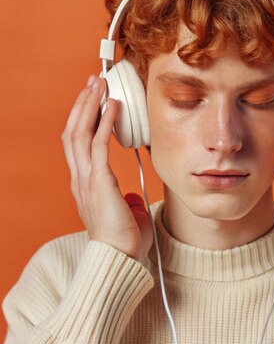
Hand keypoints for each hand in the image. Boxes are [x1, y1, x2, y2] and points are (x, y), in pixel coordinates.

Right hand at [61, 75, 153, 263]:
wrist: (119, 260)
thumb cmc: (125, 242)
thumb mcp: (125, 218)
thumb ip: (125, 204)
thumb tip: (130, 198)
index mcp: (85, 185)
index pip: (78, 145)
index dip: (83, 120)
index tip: (93, 101)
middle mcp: (80, 179)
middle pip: (72, 132)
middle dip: (83, 104)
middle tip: (93, 83)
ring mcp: (86, 179)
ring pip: (79, 133)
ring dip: (89, 106)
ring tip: (98, 85)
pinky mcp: (99, 181)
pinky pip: (98, 145)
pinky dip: (104, 122)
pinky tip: (113, 106)